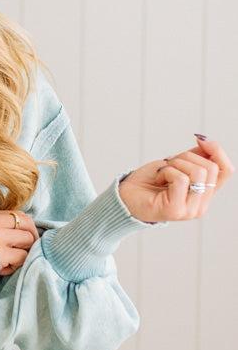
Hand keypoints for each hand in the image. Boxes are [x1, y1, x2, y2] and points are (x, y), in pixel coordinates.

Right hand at [0, 209, 39, 275]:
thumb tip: (16, 232)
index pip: (21, 215)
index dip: (29, 228)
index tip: (26, 239)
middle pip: (28, 229)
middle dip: (30, 242)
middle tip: (23, 253)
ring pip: (28, 245)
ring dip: (22, 255)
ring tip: (8, 263)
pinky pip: (20, 260)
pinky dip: (15, 267)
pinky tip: (1, 270)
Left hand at [118, 135, 233, 222]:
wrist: (123, 196)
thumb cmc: (148, 181)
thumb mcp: (176, 164)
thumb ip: (195, 157)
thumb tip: (208, 142)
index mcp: (204, 194)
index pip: (226, 171)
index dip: (217, 151)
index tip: (200, 138)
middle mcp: (200, 205)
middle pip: (210, 168)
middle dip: (187, 157)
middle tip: (169, 164)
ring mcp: (189, 210)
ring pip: (198, 172)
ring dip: (175, 164)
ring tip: (162, 173)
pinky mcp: (175, 210)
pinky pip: (181, 179)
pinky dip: (166, 172)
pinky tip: (157, 179)